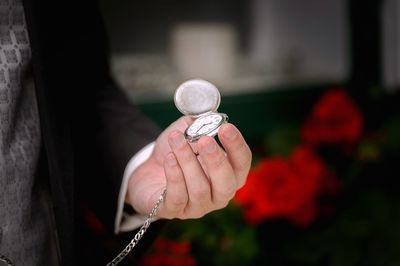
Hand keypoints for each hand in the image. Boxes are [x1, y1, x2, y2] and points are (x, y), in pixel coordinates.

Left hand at [126, 116, 251, 218]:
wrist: (148, 173)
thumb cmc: (175, 154)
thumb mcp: (187, 133)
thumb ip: (198, 124)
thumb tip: (207, 117)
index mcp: (228, 174)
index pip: (242, 163)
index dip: (237, 146)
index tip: (226, 128)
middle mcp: (217, 194)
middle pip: (226, 184)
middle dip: (216, 161)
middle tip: (204, 140)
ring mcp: (197, 206)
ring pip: (199, 189)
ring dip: (187, 161)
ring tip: (176, 139)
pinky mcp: (174, 211)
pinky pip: (178, 197)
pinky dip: (174, 175)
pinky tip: (169, 159)